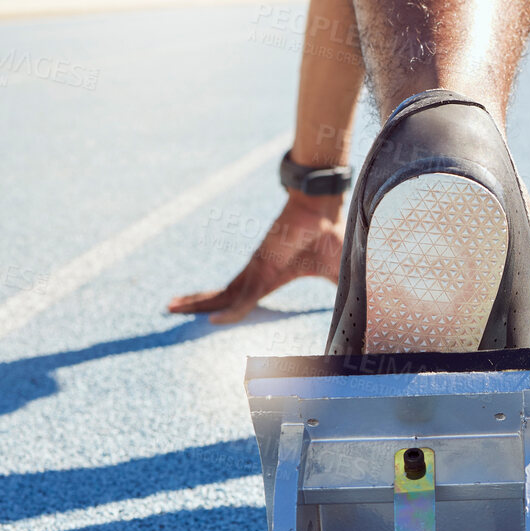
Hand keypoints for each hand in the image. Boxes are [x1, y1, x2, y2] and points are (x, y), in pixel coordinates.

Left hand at [168, 193, 344, 324]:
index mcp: (271, 277)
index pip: (243, 298)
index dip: (227, 310)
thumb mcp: (335, 273)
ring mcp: (256, 270)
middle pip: (223, 295)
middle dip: (197, 302)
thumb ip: (342, 292)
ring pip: (223, 296)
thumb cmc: (329, 237)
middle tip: (170, 308)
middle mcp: (258, 275)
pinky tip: (211, 319)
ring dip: (197, 303)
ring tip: (169, 307)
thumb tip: (360, 312)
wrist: (323, 211)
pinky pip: (242, 297)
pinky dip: (229, 311)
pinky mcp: (260, 267)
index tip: (212, 319)